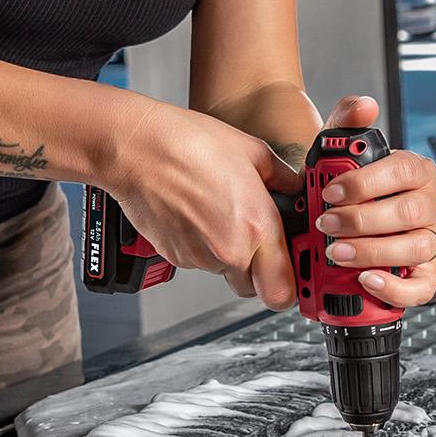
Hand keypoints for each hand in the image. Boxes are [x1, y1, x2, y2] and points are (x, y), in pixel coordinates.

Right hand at [105, 97, 301, 307]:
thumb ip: (284, 178)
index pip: (284, 292)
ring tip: (218, 213)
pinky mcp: (175, 256)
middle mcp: (230, 251)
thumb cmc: (191, 144)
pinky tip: (197, 214)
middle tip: (255, 239)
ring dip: (228, 254)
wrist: (139, 149)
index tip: (292, 269)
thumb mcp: (254, 152)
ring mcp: (200, 258)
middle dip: (259, 270)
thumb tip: (296, 188)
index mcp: (257, 227)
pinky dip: (202, 246)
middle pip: (255, 288)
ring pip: (225, 273)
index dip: (291, 285)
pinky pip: (199, 262)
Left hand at [316, 94, 435, 306]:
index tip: (331, 192)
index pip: (403, 170)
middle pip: (409, 212)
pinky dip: (397, 287)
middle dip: (363, 220)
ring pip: (416, 248)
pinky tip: (368, 280)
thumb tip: (364, 106)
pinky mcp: (425, 272)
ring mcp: (430, 239)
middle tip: (327, 224)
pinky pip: (423, 285)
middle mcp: (428, 205)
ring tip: (338, 253)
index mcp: (415, 171)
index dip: (367, 183)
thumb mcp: (337, 149)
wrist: (337, 216)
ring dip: (374, 252)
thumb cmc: (341, 184)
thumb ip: (346, 121)